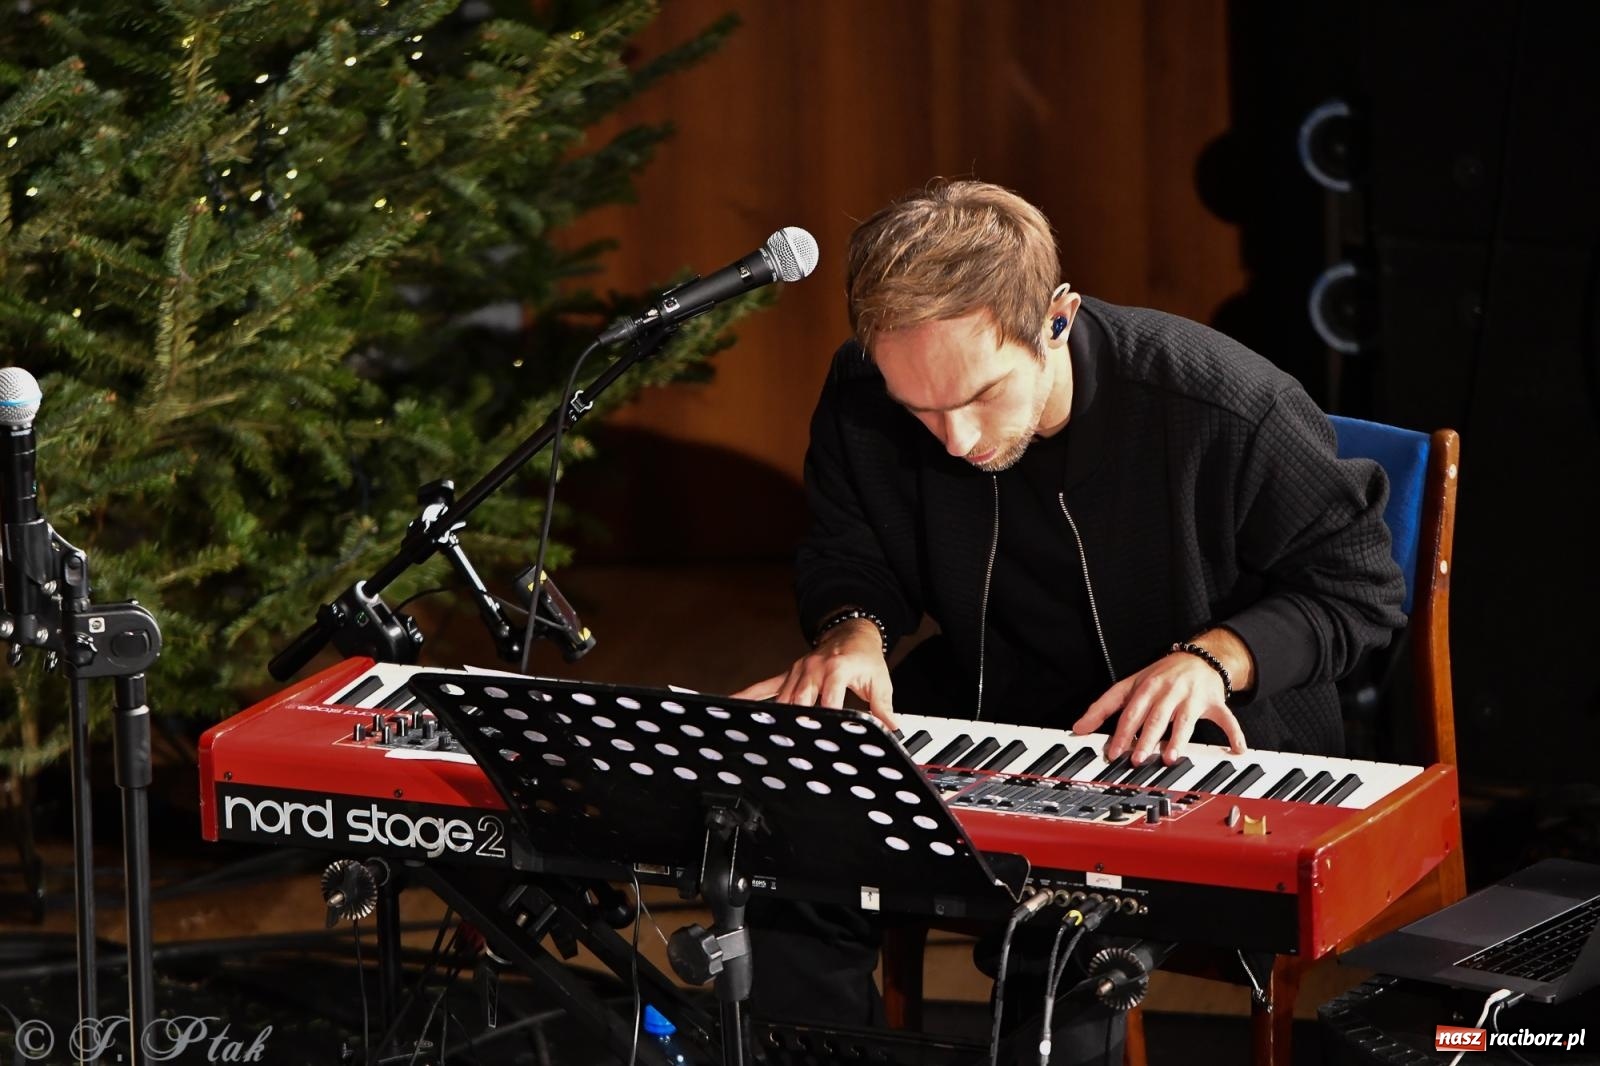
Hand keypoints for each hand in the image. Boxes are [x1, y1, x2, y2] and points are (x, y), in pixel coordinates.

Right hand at [731, 618, 896, 727]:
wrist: (851, 631)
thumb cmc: (865, 657)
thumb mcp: (879, 681)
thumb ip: (883, 707)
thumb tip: (893, 729)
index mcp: (836, 669)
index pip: (829, 699)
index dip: (826, 719)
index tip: (822, 738)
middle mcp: (813, 669)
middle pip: (799, 701)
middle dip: (795, 724)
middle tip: (789, 748)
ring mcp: (797, 671)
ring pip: (781, 698)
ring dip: (774, 718)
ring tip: (762, 740)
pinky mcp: (789, 674)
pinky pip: (764, 686)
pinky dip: (748, 696)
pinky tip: (731, 705)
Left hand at [1071, 651, 1246, 764]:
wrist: (1198, 657)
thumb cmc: (1160, 676)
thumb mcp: (1129, 686)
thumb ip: (1103, 707)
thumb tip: (1078, 728)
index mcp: (1146, 687)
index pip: (1131, 711)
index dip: (1122, 732)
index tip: (1113, 752)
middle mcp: (1169, 691)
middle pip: (1156, 717)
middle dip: (1146, 738)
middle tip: (1137, 758)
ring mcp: (1193, 697)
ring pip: (1186, 719)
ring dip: (1179, 738)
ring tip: (1170, 757)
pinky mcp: (1214, 702)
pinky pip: (1227, 718)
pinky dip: (1234, 733)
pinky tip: (1236, 749)